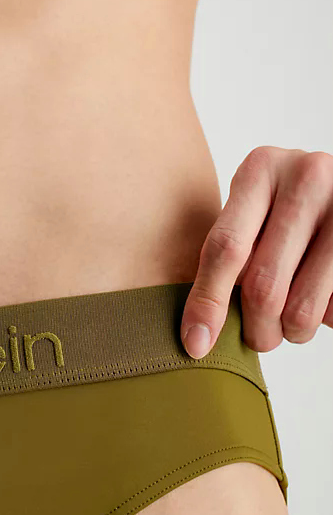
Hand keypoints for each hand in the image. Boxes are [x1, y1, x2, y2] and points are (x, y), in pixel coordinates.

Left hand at [181, 146, 332, 358]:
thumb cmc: (285, 211)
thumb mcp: (253, 212)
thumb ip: (229, 253)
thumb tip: (198, 334)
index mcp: (261, 169)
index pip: (225, 249)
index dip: (207, 303)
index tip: (195, 345)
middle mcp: (307, 177)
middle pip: (263, 286)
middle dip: (256, 329)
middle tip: (258, 339)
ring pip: (301, 307)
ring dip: (291, 332)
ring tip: (291, 324)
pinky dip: (324, 317)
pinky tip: (322, 298)